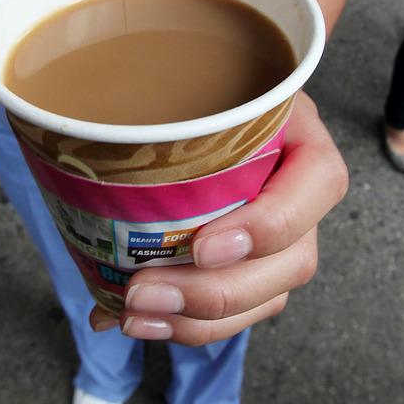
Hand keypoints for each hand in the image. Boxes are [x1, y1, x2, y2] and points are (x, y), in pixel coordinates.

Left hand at [88, 92, 348, 345]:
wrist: (221, 102)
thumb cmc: (209, 91)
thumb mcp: (200, 78)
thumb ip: (169, 98)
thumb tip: (84, 133)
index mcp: (304, 139)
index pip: (319, 182)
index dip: (269, 225)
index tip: (201, 247)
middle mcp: (305, 196)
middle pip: (292, 261)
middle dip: (214, 293)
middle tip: (142, 293)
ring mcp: (287, 242)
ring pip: (267, 298)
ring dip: (198, 321)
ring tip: (134, 316)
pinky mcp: (259, 272)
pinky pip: (239, 314)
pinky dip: (185, 325)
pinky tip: (136, 320)